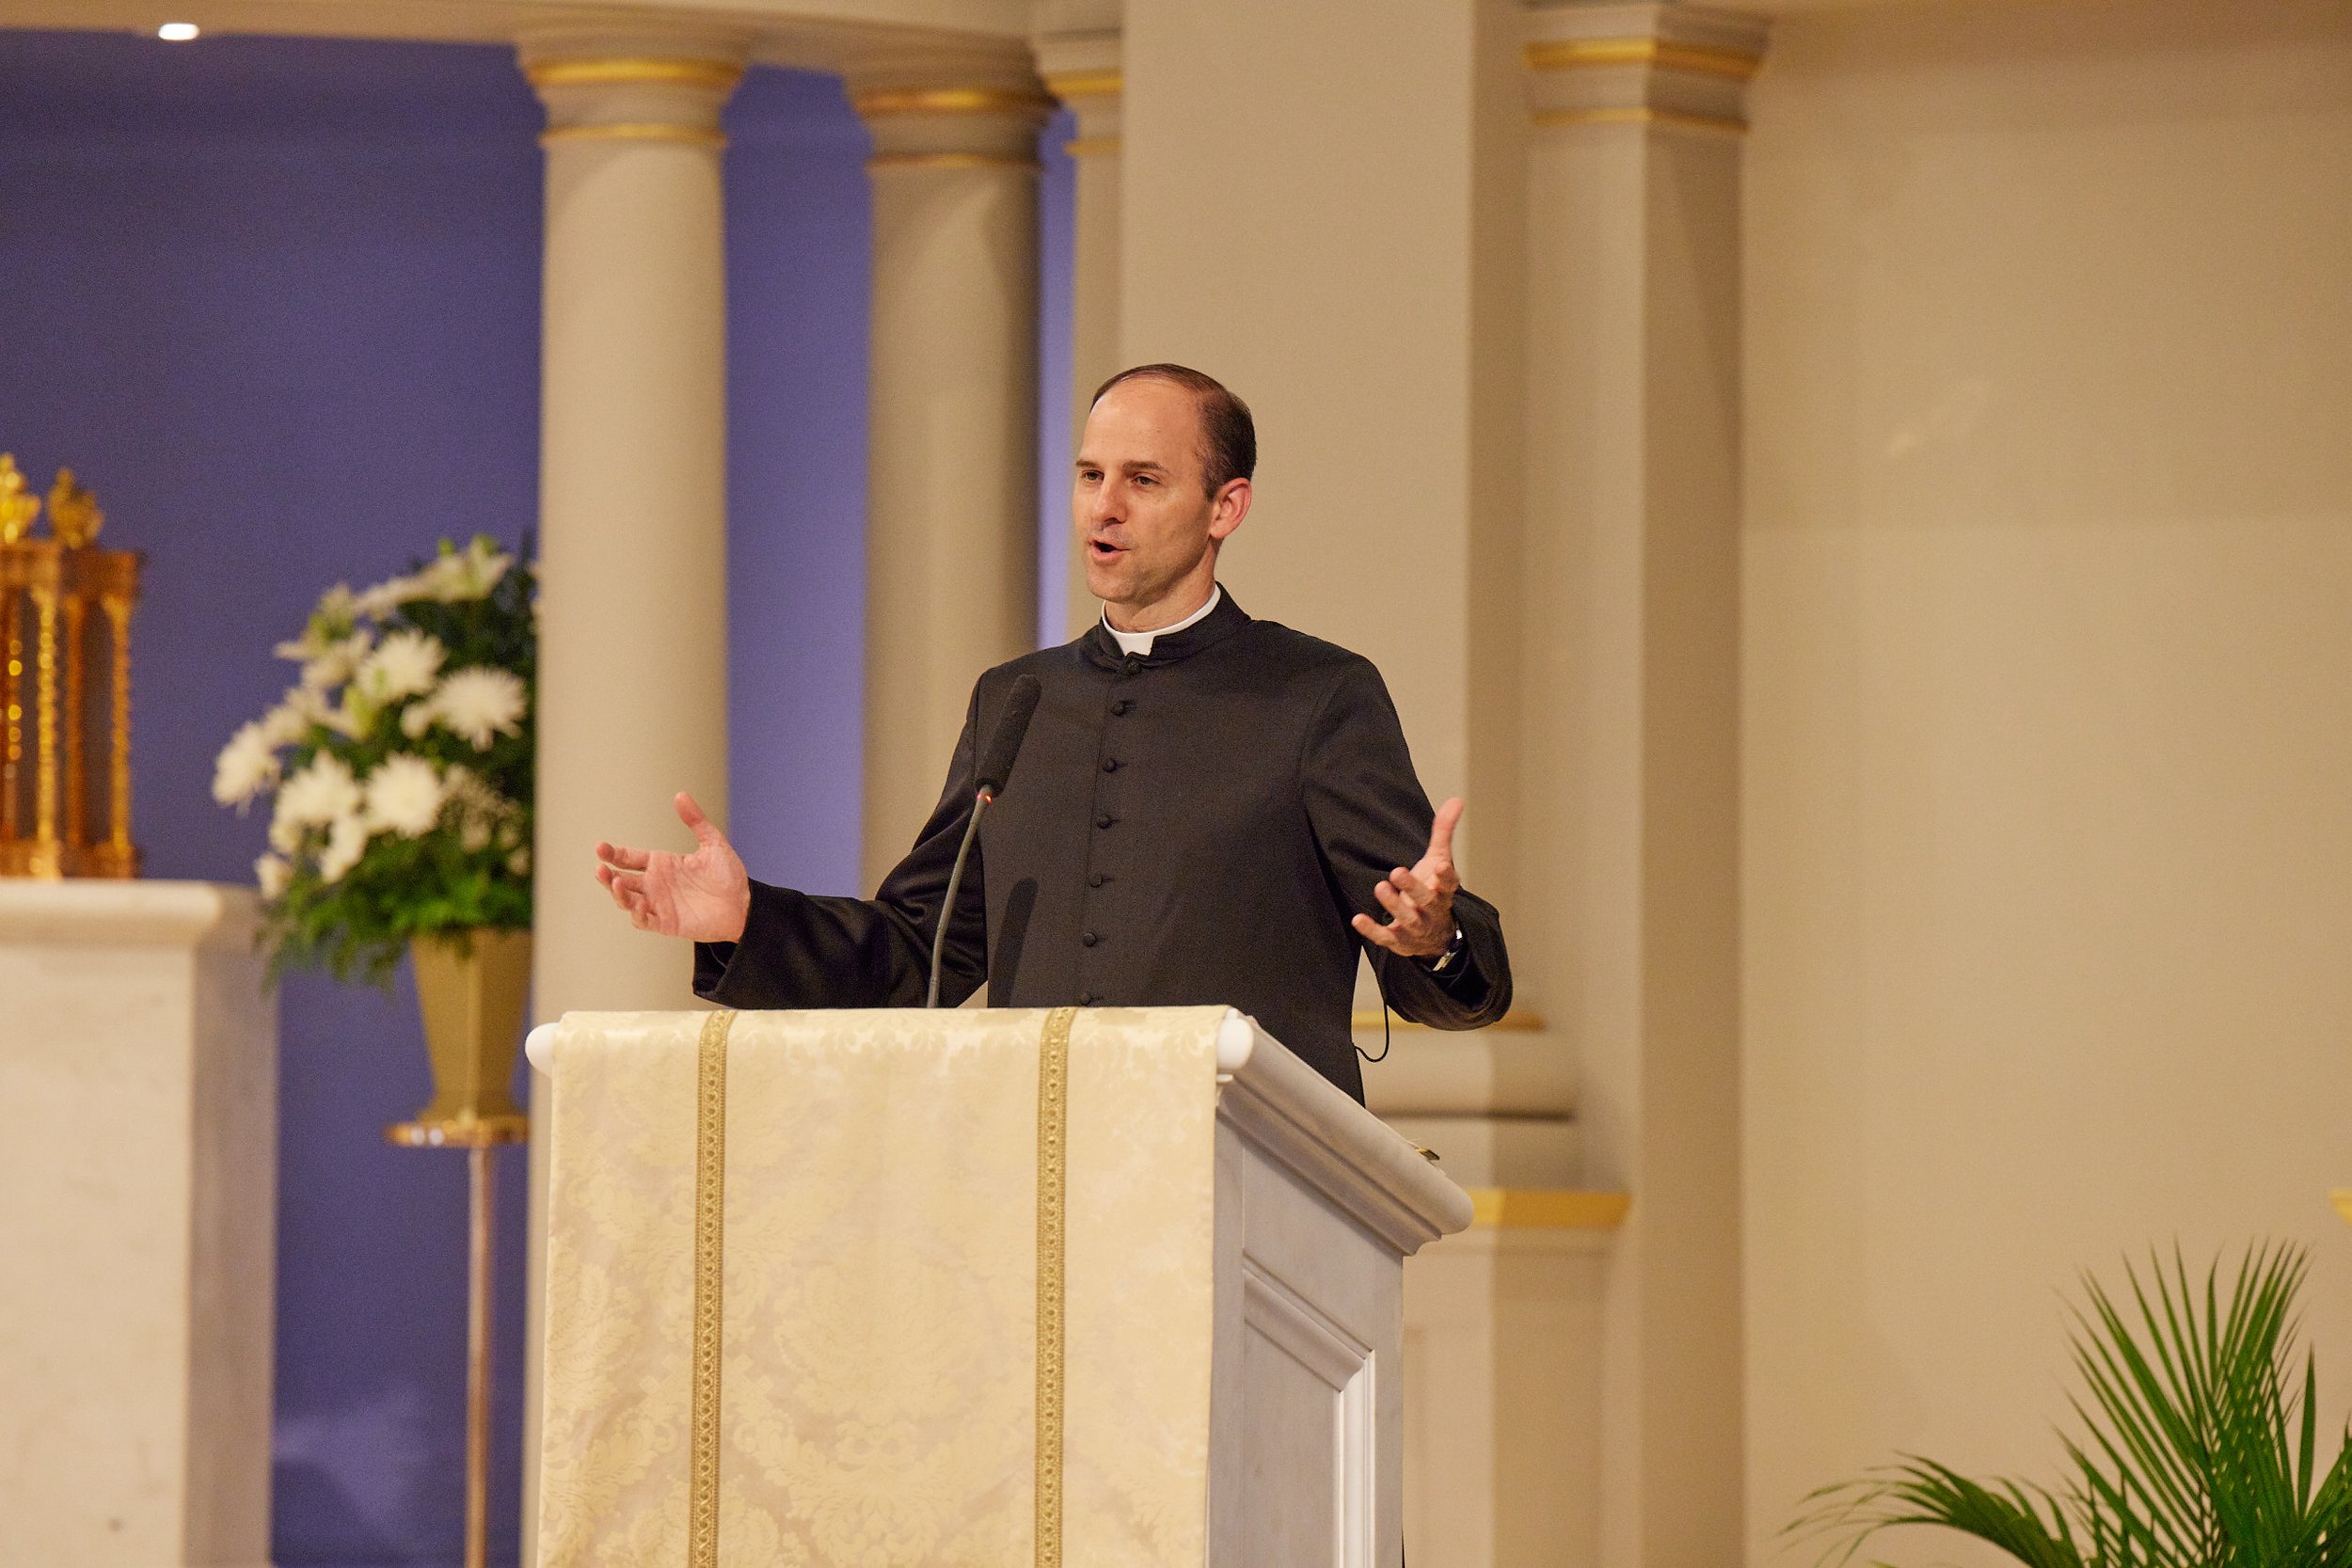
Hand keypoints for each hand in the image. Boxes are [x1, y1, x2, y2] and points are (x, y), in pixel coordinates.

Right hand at [594, 792, 750, 941]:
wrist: (744, 904)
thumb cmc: (727, 875)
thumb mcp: (713, 843)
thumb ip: (696, 820)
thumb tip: (680, 795)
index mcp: (661, 863)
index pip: (628, 858)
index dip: (613, 854)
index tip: (600, 848)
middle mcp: (655, 884)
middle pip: (621, 880)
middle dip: (607, 876)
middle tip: (600, 868)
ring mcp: (659, 904)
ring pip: (627, 901)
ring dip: (619, 893)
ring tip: (617, 882)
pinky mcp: (667, 923)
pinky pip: (645, 921)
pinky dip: (638, 915)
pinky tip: (638, 905)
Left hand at [1351, 797, 1462, 959]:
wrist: (1436, 936)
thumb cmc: (1434, 890)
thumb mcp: (1439, 861)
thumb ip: (1444, 832)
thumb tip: (1456, 799)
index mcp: (1444, 891)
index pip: (1450, 884)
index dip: (1446, 877)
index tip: (1441, 865)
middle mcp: (1433, 911)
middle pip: (1427, 901)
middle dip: (1413, 888)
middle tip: (1397, 871)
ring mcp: (1417, 928)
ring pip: (1408, 919)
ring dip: (1394, 905)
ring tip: (1380, 887)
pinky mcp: (1400, 941)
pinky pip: (1386, 937)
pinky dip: (1372, 930)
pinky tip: (1357, 919)